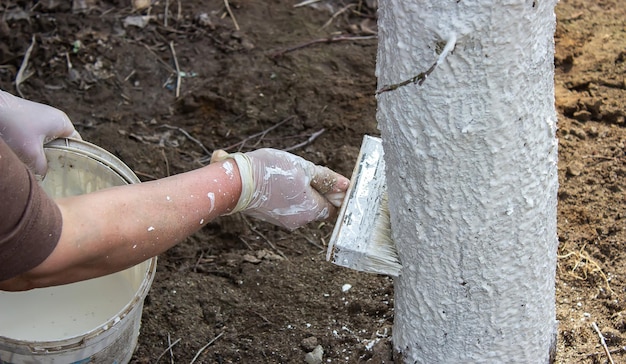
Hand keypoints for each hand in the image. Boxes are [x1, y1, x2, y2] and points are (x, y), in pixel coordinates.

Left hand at [0, 90, 80, 174]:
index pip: (77, 143)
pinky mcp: (27, 119)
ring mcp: (40, 117)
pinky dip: (33, 146)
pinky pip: (37, 137)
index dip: (75, 158)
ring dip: (43, 152)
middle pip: (62, 143)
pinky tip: (27, 155)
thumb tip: (45, 175)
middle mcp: (54, 118)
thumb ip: (42, 167)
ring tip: (39, 164)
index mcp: (63, 122)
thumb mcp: (32, 153)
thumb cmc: (15, 127)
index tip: (70, 171)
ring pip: (48, 141)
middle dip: (57, 157)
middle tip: (53, 171)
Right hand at [212, 148, 348, 229]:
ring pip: (301, 206)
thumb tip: (346, 185)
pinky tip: (278, 181)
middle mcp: (300, 221)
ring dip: (301, 192)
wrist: (235, 184)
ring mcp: (284, 221)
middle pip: (318, 206)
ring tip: (289, 174)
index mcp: (312, 210)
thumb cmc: (270, 173)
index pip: (335, 207)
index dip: (336, 194)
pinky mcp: (271, 217)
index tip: (332, 181)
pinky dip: (287, 195)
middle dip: (317, 191)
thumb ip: (325, 178)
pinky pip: (287, 206)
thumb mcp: (303, 168)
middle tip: (309, 172)